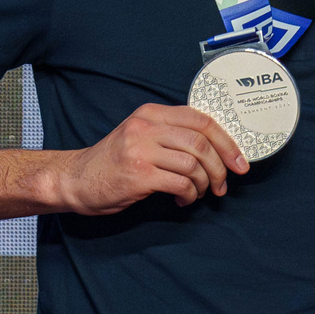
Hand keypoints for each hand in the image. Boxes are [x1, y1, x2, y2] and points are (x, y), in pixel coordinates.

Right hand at [52, 103, 246, 212]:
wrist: (75, 179)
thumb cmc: (114, 162)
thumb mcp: (142, 136)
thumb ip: (173, 135)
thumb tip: (218, 150)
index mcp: (151, 114)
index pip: (202, 120)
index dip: (227, 142)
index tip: (240, 162)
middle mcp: (146, 127)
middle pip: (202, 142)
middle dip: (221, 167)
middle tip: (223, 185)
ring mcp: (141, 149)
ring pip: (194, 164)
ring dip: (204, 184)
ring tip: (198, 193)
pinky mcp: (138, 174)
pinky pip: (181, 183)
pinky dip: (189, 194)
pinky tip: (184, 199)